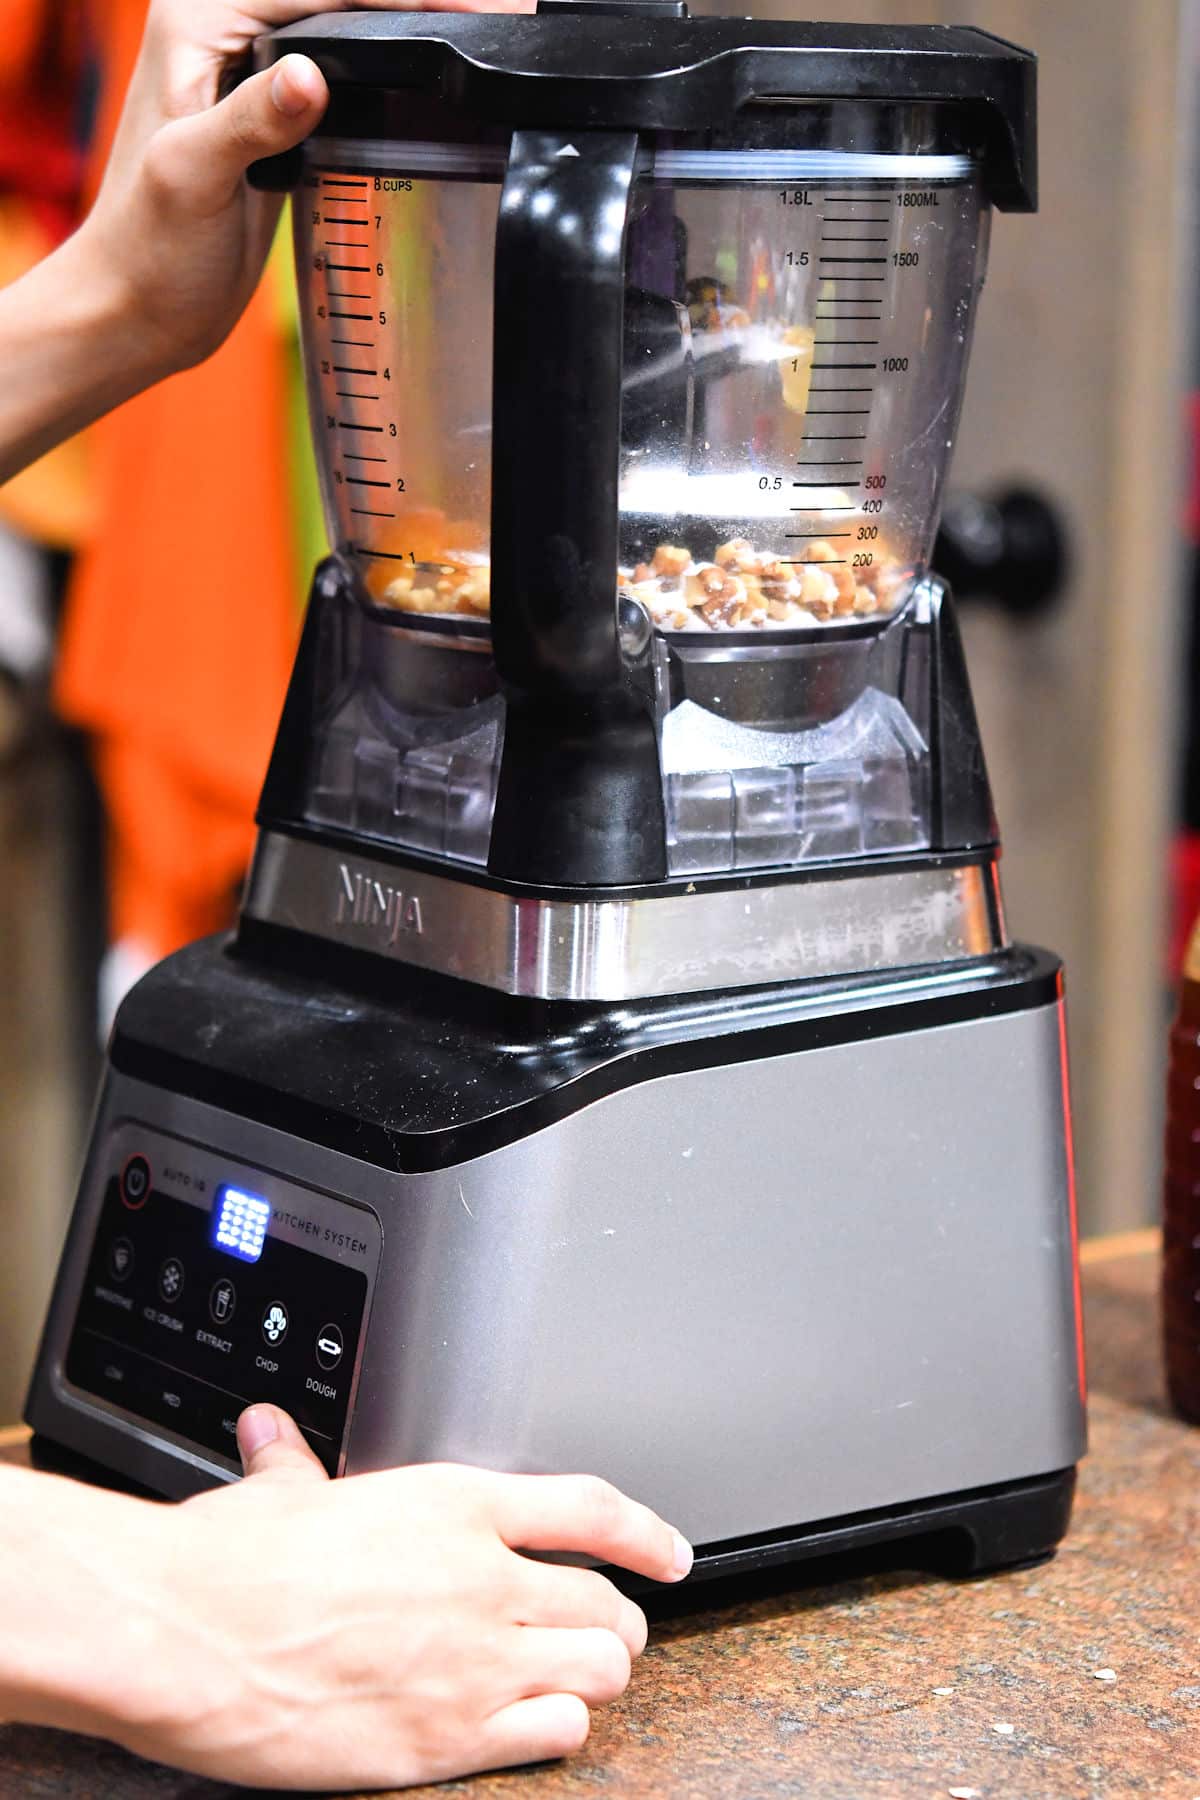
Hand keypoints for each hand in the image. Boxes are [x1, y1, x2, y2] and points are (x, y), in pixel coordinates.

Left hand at [79, 0, 529, 381]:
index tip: (468, 7)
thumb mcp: (192, 176)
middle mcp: (226, 24)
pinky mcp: (281, 109)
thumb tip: (309, 74)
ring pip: (353, 20)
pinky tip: (445, 70)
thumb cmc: (148, 250)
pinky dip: (400, 60)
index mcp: (197, 17)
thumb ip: (249, 120)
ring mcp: (256, 65)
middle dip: (420, 1)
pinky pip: (352, 63)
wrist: (140, 309)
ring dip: (416, 23)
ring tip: (489, 27)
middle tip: (501, 11)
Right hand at [100, 1405, 691, 1789]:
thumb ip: (295, 1467)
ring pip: (599, 1671)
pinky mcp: (446, 1739)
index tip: (669, 1551)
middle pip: (607, 1604)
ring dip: (597, 1675)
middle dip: (619, 1620)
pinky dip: (558, 1729)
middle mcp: (481, 1581)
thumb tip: (273, 1436)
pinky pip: (553, 1735)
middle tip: (608, 1630)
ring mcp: (473, 1663)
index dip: (646, 1533)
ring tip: (581, 1677)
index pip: (590, 1511)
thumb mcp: (278, 1495)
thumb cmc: (229, 1562)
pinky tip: (538, 1724)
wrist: (187, 1635)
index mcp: (453, 1506)